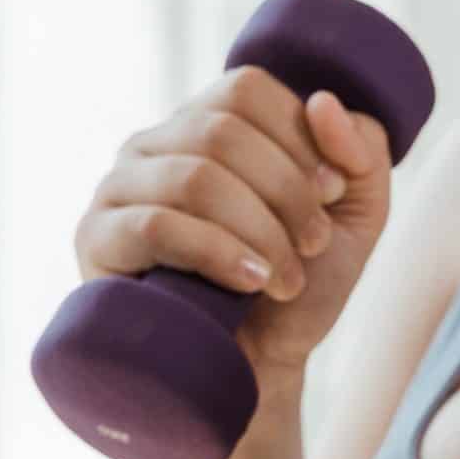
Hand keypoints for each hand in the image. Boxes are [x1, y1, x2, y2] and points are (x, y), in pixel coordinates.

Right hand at [73, 65, 395, 381]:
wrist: (256, 370)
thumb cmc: (298, 287)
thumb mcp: (355, 217)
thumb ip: (362, 152)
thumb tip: (322, 100)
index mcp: (208, 124)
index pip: (246, 88)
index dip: (299, 137)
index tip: (331, 192)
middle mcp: (156, 145)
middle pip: (223, 131)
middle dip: (287, 192)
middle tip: (316, 244)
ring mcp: (119, 188)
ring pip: (193, 177)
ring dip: (259, 230)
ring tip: (287, 279)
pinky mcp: (97, 240)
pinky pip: (154, 224)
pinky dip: (217, 252)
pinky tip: (250, 283)